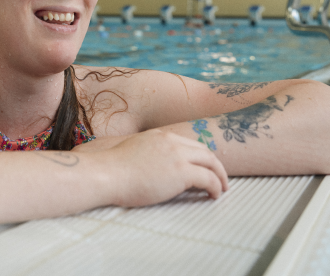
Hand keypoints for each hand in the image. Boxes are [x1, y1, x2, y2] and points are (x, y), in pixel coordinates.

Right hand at [100, 128, 228, 206]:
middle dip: (215, 165)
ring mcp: (177, 156)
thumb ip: (147, 153)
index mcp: (160, 136)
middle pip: (204, 151)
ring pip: (211, 162)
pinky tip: (214, 195)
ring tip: (222, 188)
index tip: (205, 167)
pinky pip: (208, 179)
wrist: (107, 173)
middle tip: (220, 178)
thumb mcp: (132, 151)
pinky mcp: (181, 172)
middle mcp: (171, 142)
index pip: (189, 144)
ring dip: (220, 176)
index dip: (200, 156)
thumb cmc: (112, 169)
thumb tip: (151, 166)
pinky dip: (216, 186)